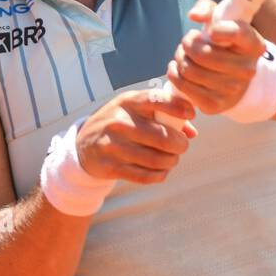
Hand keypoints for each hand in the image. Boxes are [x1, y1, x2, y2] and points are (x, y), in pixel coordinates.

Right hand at [74, 88, 197, 184]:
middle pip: (162, 137)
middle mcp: (119, 121)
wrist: (83, 144)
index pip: (155, 99)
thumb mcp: (136, 110)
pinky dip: (159, 175)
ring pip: (155, 160)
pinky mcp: (110, 166)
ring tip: (172, 159)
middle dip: (180, 145)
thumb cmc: (120, 122)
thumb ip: (165, 115)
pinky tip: (162, 171)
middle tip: (182, 146)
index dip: (177, 106)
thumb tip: (191, 132)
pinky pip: (144, 176)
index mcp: (128, 102)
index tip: (190, 114)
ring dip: (171, 161)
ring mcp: (113, 145)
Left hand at [166, 0, 266, 115]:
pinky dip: (174, 73)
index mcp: (253, 44)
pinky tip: (179, 68)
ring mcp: (232, 90)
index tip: (211, 30)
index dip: (217, 29)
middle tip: (188, 41)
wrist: (238, 80)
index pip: (236, 33)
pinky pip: (183, 86)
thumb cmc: (226, 44)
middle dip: (187, 43)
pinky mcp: (214, 105)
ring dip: (179, 58)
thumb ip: (208, 8)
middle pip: (202, 54)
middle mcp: (247, 70)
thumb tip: (194, 15)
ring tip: (184, 54)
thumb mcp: (223, 22)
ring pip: (189, 70)